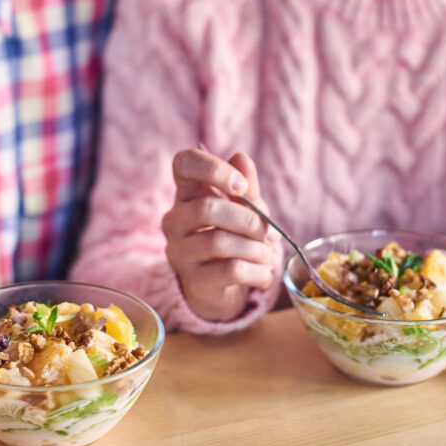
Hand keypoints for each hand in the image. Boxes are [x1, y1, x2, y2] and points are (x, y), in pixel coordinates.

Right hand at [162, 147, 280, 320]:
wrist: (221, 288)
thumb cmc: (233, 238)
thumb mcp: (244, 210)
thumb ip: (245, 187)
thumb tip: (241, 157)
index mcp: (187, 193)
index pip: (184, 164)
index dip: (213, 169)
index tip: (241, 186)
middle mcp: (175, 219)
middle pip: (207, 209)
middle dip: (248, 221)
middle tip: (271, 234)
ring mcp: (178, 251)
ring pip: (219, 242)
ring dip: (256, 250)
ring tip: (268, 257)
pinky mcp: (192, 280)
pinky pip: (229, 271)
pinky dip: (257, 272)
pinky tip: (264, 274)